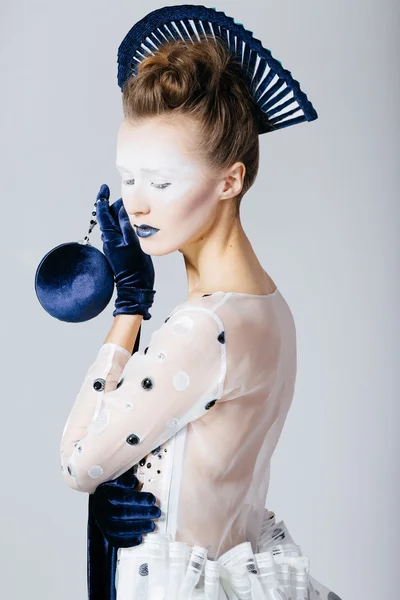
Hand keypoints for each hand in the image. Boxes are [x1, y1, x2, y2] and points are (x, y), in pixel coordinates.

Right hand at [91, 467, 161, 547]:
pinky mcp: (106, 534)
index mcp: (106, 494)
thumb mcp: (117, 481)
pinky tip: (140, 538)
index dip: (139, 499)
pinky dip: (128, 541)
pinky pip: (116, 540)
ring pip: (120, 528)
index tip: (152, 499)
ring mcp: (103, 523)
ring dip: (138, 528)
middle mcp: (102, 509)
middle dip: (142, 513)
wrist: (99, 503)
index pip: (123, 497)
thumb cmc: (112, 492)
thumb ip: (127, 481)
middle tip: (156, 513)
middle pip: (123, 513)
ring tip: (152, 526)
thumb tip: (135, 482)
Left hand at [95, 184, 155, 318]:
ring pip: (117, 224)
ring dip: (124, 215)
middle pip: (111, 216)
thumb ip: (127, 225)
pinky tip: (136, 225)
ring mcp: (114, 245)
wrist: (135, 287)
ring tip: (135, 211)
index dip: (103, 198)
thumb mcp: (133, 242)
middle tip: (131, 200)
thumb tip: (123, 208)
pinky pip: (121, 232)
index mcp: (110, 236)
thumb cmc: (135, 267)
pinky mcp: (120, 250)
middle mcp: (110, 239)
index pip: (103, 212)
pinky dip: (127, 225)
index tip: (104, 187)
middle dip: (119, 205)